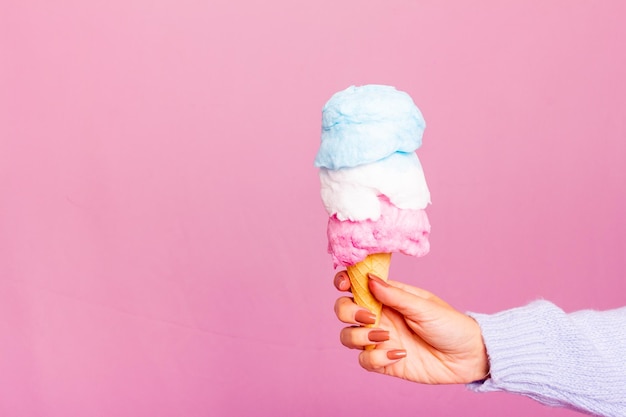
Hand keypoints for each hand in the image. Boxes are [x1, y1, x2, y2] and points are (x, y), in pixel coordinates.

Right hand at [334, 271, 488, 383]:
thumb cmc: (450, 325)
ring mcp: (380, 340)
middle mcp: (379, 316)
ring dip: (359, 336)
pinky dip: (376, 359)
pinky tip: (400, 355)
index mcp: (387, 297)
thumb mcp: (423, 306)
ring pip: (347, 336)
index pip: (356, 285)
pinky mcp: (384, 362)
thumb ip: (395, 294)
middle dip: (348, 311)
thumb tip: (370, 279)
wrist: (468, 357)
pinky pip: (365, 361)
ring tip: (386, 337)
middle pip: (343, 310)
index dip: (344, 282)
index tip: (344, 284)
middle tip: (370, 316)